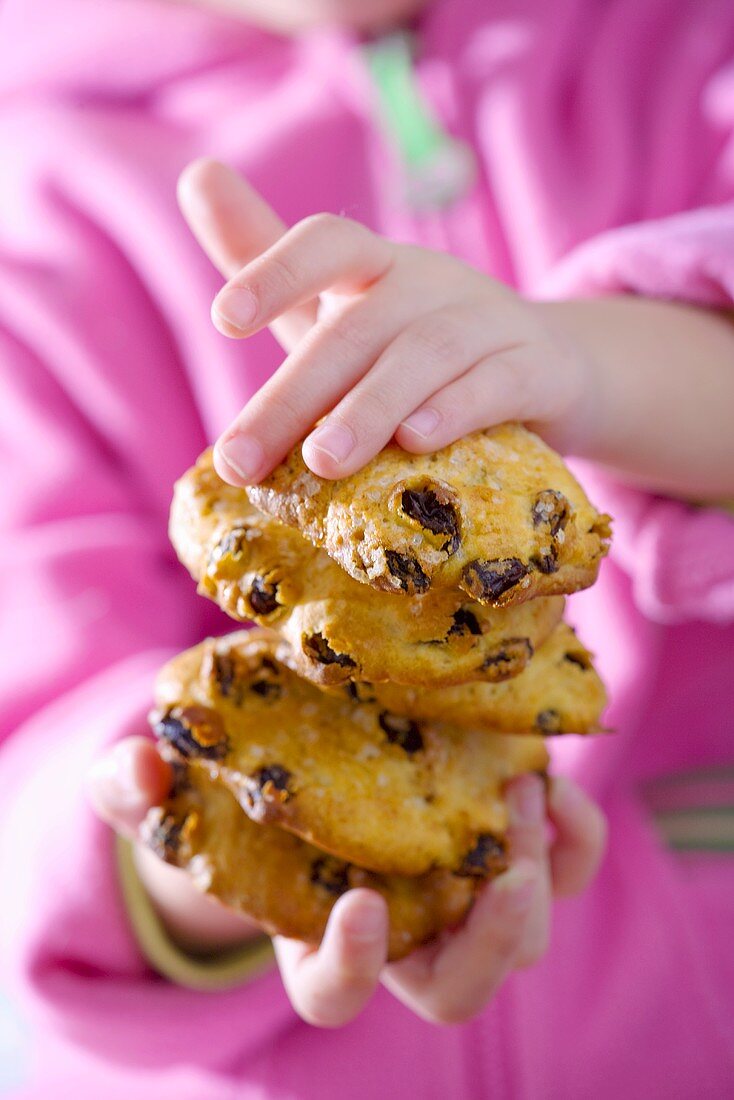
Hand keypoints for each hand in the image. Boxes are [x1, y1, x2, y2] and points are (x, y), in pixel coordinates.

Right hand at [88, 740, 605, 1024]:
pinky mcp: (506, 843)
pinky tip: (549, 782)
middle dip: (485, 941)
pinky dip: (575, 841)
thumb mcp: (176, 787)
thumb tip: (131, 771)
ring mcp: (458, 893)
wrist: (308, 753)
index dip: (350, 968)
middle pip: (456, 988)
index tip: (361, 906)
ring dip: (534, 873)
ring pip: (521, 933)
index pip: (335, 994)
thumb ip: (137, 791)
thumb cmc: (236, 789)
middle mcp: (400, 932)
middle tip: (497, 865)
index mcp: (315, 934)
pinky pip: (566, 869)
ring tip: (519, 790)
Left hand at [178, 160, 589, 484]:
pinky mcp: (539, 371)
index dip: (276, 270)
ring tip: (323, 462)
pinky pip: (501, 383)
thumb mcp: (340, 309)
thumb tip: (194, 172)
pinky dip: (459, 408)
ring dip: (372, 406)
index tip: (224, 320)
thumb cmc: (413, 349)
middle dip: (296, 395)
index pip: (328, 243)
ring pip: (429, 353)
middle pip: (361, 326)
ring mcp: (492, 323)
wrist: (544, 372)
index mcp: (378, 268)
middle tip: (241, 459)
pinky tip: (417, 442)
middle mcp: (433, 284)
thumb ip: (267, 260)